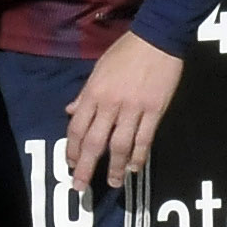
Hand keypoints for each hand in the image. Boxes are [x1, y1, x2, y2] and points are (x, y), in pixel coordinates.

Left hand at [64, 31, 182, 187]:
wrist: (157, 38)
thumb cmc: (125, 52)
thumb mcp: (98, 70)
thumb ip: (85, 94)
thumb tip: (70, 112)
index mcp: (94, 93)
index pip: (77, 128)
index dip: (73, 150)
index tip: (71, 164)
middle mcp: (110, 104)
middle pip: (95, 142)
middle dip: (86, 167)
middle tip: (80, 187)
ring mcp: (134, 109)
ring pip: (120, 145)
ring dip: (115, 168)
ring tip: (113, 183)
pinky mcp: (155, 111)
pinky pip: (145, 139)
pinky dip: (139, 156)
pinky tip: (135, 168)